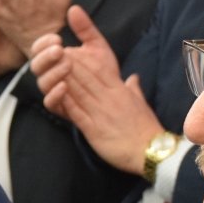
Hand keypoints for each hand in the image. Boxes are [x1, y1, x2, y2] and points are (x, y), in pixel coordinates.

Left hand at [33, 6, 162, 175]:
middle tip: (56, 54)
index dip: (85, 58)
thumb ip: (134, 89)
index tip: (72, 51)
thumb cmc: (146, 128)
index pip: (100, 69)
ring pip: (79, 92)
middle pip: (87, 77)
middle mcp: (109, 98)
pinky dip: (66, 103)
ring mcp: (101, 114)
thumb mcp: (141, 104)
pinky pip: (77, 113)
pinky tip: (56, 94)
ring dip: (65, 79)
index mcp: (120, 91)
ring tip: (52, 68)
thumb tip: (133, 77)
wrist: (150, 151)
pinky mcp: (94, 130)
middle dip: (70, 64)